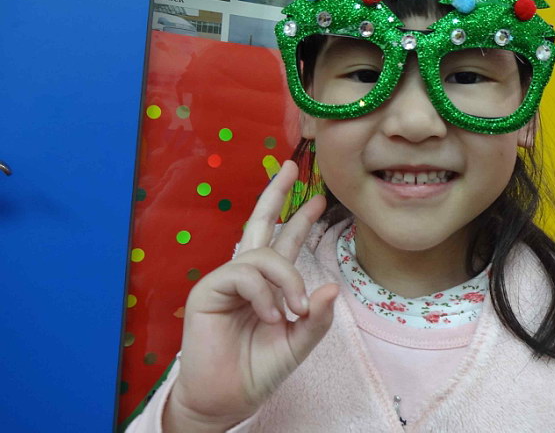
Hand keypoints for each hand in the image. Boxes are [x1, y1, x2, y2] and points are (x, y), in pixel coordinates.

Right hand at [164, 161, 338, 431]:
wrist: (225, 400)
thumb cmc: (258, 371)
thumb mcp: (297, 343)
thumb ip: (315, 317)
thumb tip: (332, 286)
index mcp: (269, 284)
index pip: (285, 242)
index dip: (300, 219)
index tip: (318, 199)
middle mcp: (247, 275)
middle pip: (260, 223)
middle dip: (276, 194)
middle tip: (291, 166)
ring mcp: (226, 280)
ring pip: (263, 255)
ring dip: (285, 280)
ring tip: (291, 312)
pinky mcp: (209, 290)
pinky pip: (244, 274)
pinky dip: (263, 294)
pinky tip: (268, 316)